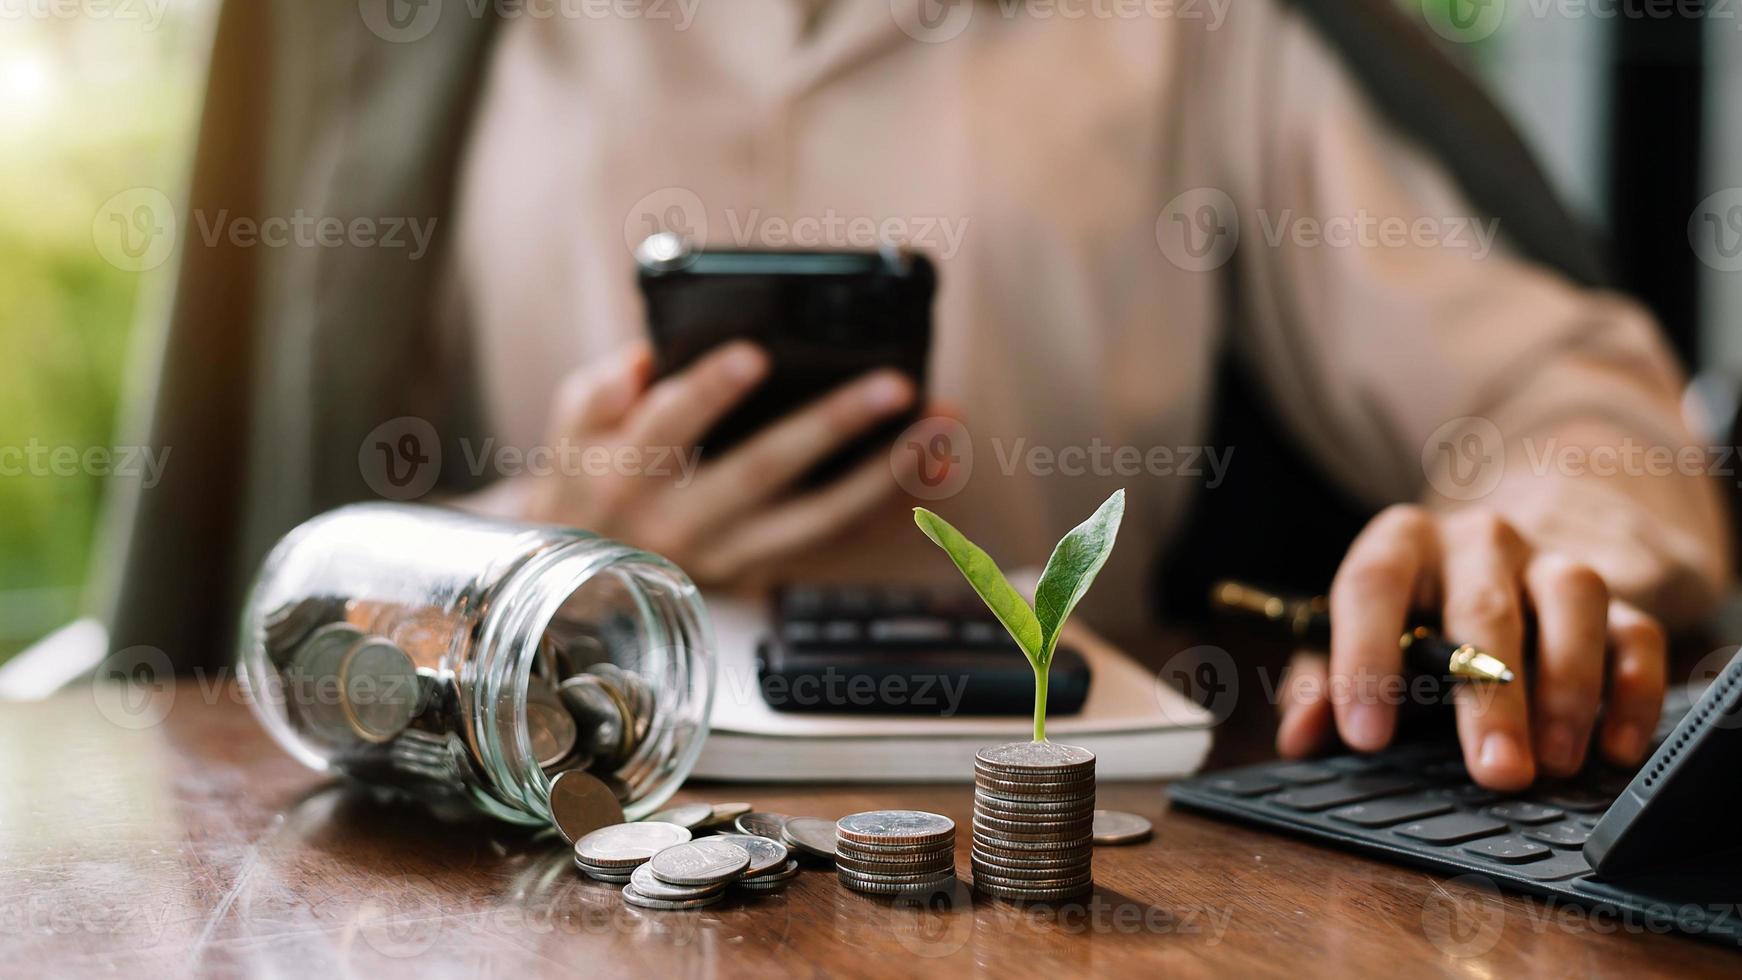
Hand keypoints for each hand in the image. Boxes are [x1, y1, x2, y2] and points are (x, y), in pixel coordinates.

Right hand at [464, 341, 920, 584]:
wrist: (588, 573)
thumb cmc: (590, 476)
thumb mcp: (572, 428)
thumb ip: (602, 391)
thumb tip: (646, 358)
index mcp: (625, 475)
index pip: (668, 426)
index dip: (709, 390)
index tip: (756, 354)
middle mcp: (680, 524)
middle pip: (764, 472)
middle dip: (834, 425)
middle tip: (894, 385)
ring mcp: (727, 557)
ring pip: (817, 517)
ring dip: (887, 471)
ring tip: (940, 426)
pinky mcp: (760, 573)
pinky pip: (833, 536)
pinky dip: (886, 501)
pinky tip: (930, 463)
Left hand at [1275, 505, 1666, 790]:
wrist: (1487, 562)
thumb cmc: (1408, 617)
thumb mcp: (1350, 638)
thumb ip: (1319, 682)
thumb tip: (1301, 737)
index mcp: (1399, 543)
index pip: (1372, 584)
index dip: (1363, 657)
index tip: (1365, 736)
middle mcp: (1476, 541)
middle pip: (1484, 606)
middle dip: (1490, 696)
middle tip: (1495, 771)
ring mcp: (1549, 562)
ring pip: (1571, 598)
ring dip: (1568, 686)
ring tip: (1555, 762)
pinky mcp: (1612, 596)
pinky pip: (1637, 632)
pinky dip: (1632, 689)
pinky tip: (1615, 747)